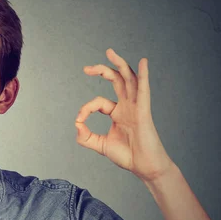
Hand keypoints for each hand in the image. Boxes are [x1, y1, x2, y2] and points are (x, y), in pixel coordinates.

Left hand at [75, 48, 173, 181]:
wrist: (144, 167)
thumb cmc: (128, 156)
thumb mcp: (100, 145)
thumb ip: (85, 136)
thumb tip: (76, 124)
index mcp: (118, 113)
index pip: (98, 102)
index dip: (86, 109)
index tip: (79, 120)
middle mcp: (127, 106)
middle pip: (116, 81)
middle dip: (102, 71)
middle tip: (86, 68)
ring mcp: (136, 107)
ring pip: (129, 79)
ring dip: (120, 65)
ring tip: (109, 52)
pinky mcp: (144, 111)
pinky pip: (143, 90)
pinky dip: (143, 75)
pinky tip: (143, 62)